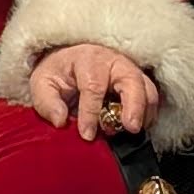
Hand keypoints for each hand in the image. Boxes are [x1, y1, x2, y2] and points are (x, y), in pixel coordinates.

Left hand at [27, 42, 158, 138]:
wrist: (70, 62)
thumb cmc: (58, 74)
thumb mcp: (42, 84)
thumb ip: (47, 102)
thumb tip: (61, 121)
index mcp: (87, 59)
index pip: (93, 85)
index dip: (91, 112)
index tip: (87, 134)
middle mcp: (113, 61)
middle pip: (131, 80)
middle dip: (133, 106)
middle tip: (130, 128)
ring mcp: (129, 71)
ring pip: (147, 88)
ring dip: (144, 112)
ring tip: (133, 131)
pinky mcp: (139, 83)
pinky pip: (151, 97)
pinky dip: (148, 115)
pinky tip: (136, 128)